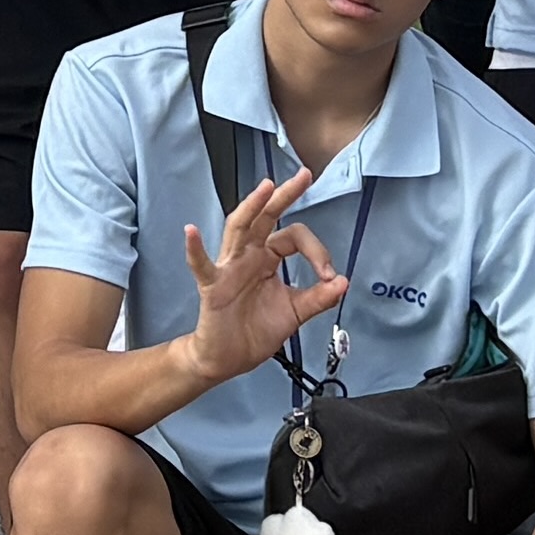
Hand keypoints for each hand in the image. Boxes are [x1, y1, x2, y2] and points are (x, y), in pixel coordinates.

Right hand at [179, 163, 342, 389]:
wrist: (227, 359)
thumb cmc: (254, 331)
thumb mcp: (294, 313)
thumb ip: (318, 298)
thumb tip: (343, 282)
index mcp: (268, 259)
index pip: (294, 237)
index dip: (317, 251)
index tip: (328, 276)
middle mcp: (248, 256)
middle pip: (266, 218)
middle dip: (285, 196)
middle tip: (304, 176)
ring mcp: (229, 268)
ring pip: (239, 229)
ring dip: (251, 207)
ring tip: (265, 188)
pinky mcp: (212, 286)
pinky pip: (203, 265)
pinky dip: (195, 249)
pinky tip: (192, 232)